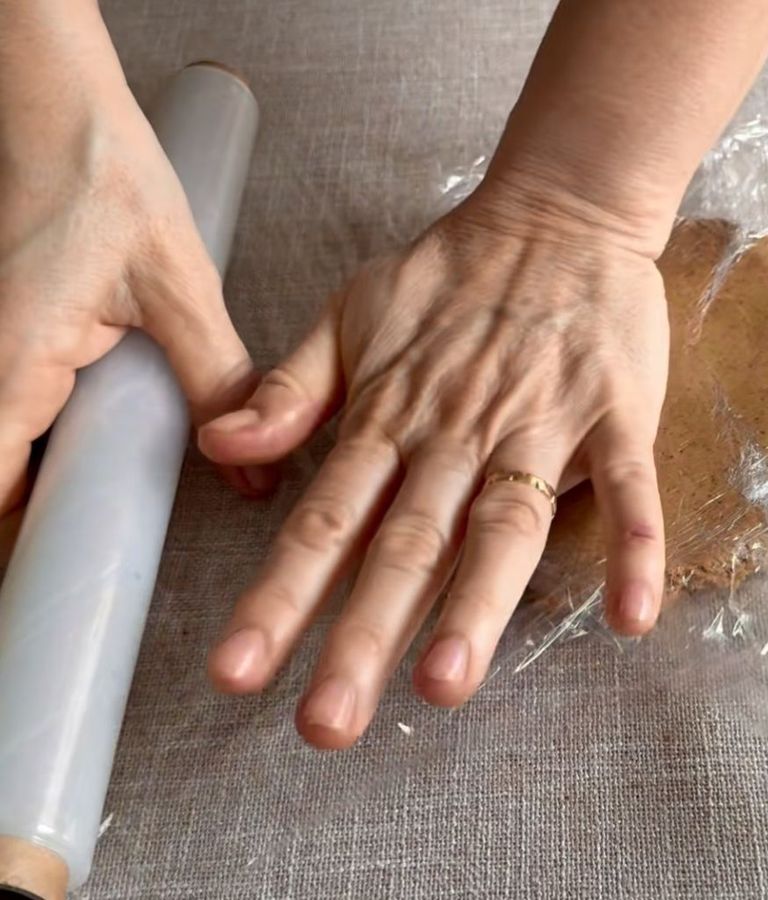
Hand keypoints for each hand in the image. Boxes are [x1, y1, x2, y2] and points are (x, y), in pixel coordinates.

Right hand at [0, 52, 263, 519]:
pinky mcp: (7, 338)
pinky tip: (94, 435)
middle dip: (41, 517)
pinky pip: (17, 409)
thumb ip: (217, 380)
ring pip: (6, 444)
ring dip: (44, 476)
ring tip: (100, 500)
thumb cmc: (102, 178)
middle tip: (94, 550)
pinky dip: (48, 436)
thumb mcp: (179, 289)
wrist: (61, 114)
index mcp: (14, 365)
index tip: (70, 579)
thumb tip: (252, 464)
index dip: (25, 544)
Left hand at [200, 188, 669, 748]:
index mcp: (392, 416)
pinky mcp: (614, 414)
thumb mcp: (351, 313)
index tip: (238, 672)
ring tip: (444, 683)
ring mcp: (540, 426)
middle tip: (327, 722)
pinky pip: (628, 486)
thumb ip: (291, 387)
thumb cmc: (452, 271)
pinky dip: (633, 545)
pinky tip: (629, 616)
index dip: (278, 596)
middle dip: (362, 634)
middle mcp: (458, 434)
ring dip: (477, 603)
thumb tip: (221, 446)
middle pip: (406, 543)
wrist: (558, 210)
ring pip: (504, 525)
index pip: (327, 518)